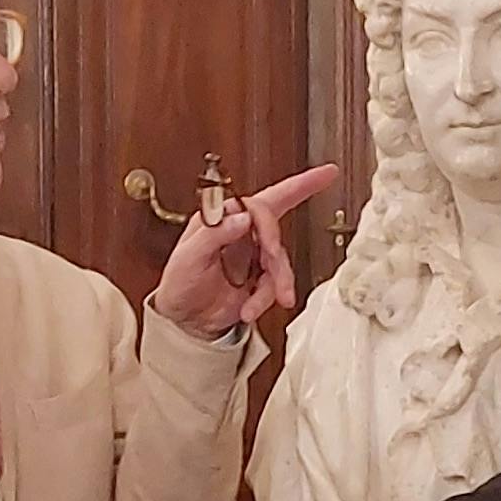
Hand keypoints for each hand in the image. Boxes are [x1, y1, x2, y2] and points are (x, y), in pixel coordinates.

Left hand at [151, 164, 338, 339]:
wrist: (184, 321)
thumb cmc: (179, 284)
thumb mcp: (188, 256)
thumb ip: (214, 233)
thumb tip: (243, 217)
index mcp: (223, 218)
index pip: (260, 200)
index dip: (296, 187)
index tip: (321, 179)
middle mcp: (241, 234)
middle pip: (274, 230)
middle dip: (274, 249)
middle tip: (272, 262)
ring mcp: (252, 258)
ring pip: (279, 262)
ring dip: (274, 283)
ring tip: (258, 302)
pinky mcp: (259, 281)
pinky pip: (274, 286)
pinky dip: (264, 300)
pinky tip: (249, 308)